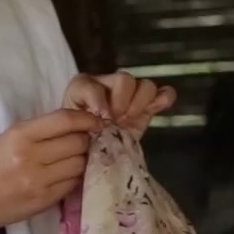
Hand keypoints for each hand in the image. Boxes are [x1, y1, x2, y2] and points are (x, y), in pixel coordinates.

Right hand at [0, 109, 101, 231]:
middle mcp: (31, 156)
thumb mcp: (9, 138)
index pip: (65, 120)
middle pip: (78, 142)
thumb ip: (41, 130)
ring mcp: (40, 180)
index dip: (87, 119)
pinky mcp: (46, 200)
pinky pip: (73, 183)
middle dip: (85, 141)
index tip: (97, 121)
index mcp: (20, 135)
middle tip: (82, 143)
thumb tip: (78, 125)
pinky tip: (64, 175)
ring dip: (81, 160)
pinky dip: (73, 177)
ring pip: (80, 164)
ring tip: (72, 160)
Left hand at [63, 72, 177, 138]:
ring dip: (140, 103)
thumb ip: (78, 125)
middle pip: (124, 79)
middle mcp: (108, 85)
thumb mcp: (70, 133)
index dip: (99, 101)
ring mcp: (130, 95)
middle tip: (117, 120)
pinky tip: (156, 108)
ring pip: (145, 85)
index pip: (92, 86)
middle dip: (122, 101)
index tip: (102, 119)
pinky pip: (163, 93)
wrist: (88, 153)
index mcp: (82, 88)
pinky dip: (164, 98)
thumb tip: (101, 120)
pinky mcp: (147, 106)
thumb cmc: (76, 141)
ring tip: (129, 120)